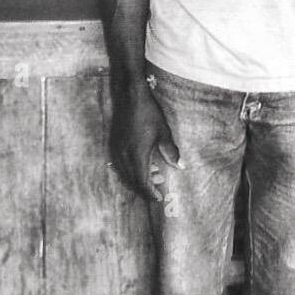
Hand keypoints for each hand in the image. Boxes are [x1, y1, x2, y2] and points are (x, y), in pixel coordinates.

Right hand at [110, 82, 178, 202]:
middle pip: (132, 181)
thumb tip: (180, 166)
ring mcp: (116, 149)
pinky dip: (131, 169)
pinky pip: (120, 164)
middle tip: (159, 188)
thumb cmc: (149, 114)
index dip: (150, 193)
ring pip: (125, 173)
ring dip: (138, 177)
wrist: (130, 96)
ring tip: (155, 173)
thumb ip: (171, 152)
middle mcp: (124, 155)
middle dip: (145, 188)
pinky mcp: (114, 143)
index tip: (158, 199)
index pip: (142, 182)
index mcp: (137, 155)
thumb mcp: (164, 133)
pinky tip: (142, 162)